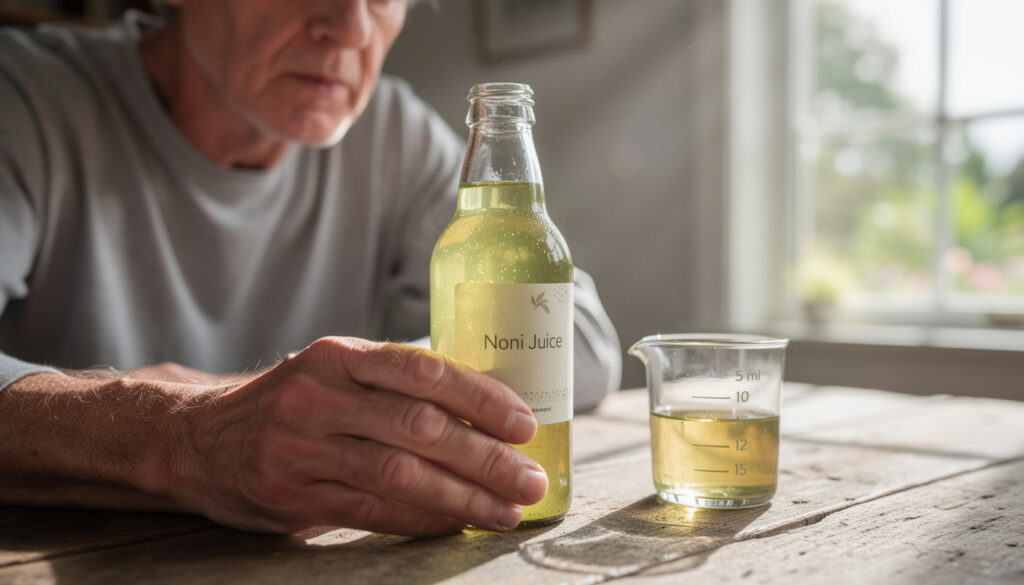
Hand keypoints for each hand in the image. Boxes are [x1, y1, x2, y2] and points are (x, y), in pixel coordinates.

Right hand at [171, 337, 547, 535]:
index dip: (480, 397)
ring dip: (463, 496)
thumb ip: (393, 383)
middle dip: (485, 456)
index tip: (524, 422)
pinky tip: (457, 523)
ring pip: (399, 474)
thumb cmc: (290, 402)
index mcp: (337, 356)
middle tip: (529, 477)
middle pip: (418, 427)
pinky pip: (372, 513)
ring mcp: (301, 449)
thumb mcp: (332, 371)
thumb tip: (487, 406)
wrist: (199, 440)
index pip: (422, 370)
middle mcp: (318, 397)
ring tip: (506, 509)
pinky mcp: (292, 497)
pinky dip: (422, 520)